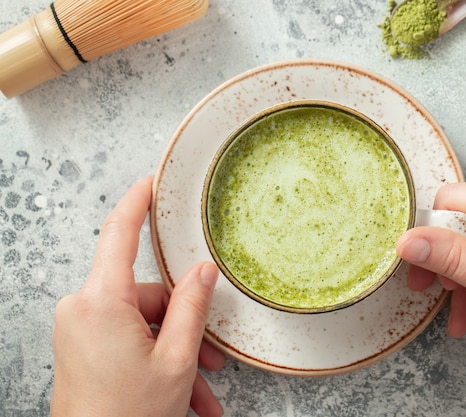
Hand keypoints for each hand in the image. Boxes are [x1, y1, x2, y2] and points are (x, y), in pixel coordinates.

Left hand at [51, 176, 224, 416]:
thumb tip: (202, 270)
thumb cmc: (127, 416)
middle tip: (211, 357)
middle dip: (183, 324)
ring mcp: (80, 329)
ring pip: (143, 322)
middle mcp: (82, 309)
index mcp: (101, 302)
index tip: (151, 182)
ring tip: (199, 389)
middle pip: (147, 294)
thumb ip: (192, 305)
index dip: (137, 202)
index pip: (119, 233)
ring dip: (176, 351)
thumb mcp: (176, 359)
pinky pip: (128, 339)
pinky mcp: (82, 346)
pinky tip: (183, 395)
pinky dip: (157, 360)